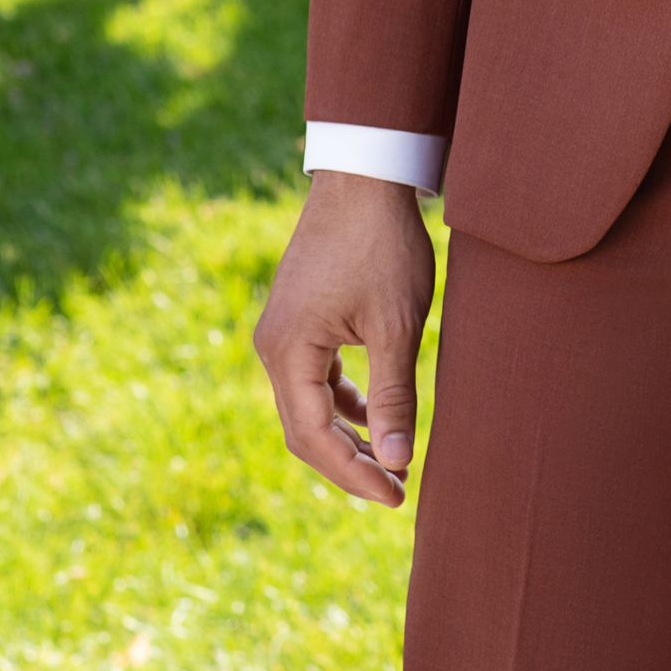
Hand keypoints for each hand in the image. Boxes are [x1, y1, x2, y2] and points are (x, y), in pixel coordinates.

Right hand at [254, 171, 435, 506]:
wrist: (365, 175)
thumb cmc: (383, 245)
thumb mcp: (397, 324)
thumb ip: (394, 396)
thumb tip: (396, 461)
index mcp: (288, 351)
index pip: (314, 437)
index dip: (354, 474)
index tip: (397, 495)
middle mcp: (273, 346)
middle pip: (304, 428)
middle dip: (348, 463)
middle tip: (396, 488)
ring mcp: (281, 331)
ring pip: (307, 404)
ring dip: (344, 435)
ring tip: (389, 461)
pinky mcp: (297, 317)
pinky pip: (312, 377)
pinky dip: (341, 401)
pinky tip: (372, 414)